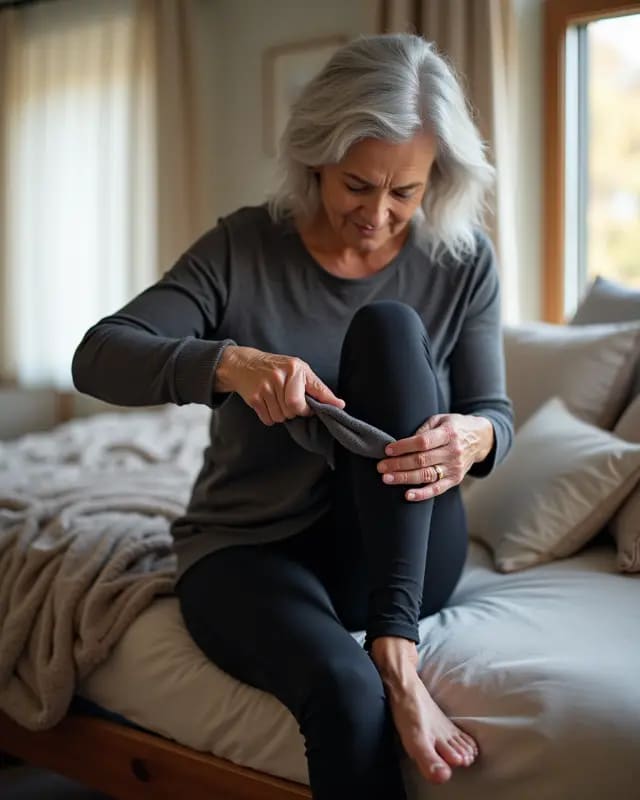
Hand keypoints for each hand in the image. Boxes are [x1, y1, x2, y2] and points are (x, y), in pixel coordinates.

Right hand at [216, 345, 344, 425]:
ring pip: (281, 417)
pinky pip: (268, 419)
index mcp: (295, 368)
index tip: (316, 411)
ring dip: (281, 414)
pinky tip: (267, 403)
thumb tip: (339, 404)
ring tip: (276, 400)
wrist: (244, 364)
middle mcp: (279, 377)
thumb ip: (318, 388)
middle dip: (293, 411)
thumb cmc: (277, 367)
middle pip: (293, 410)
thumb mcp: (299, 370)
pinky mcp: (253, 398)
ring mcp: (265, 387)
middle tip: (289, 401)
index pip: (307, 397)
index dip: (310, 409)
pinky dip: (270, 417)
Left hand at [376, 413, 493, 501]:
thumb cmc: (455, 426)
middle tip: (380, 467)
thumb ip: (424, 429)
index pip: (422, 442)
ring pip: (426, 475)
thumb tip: (401, 442)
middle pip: (421, 460)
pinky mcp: (455, 479)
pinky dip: (422, 494)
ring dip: (404, 478)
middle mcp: (453, 452)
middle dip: (398, 464)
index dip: (403, 447)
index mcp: (449, 433)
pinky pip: (437, 489)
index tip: (387, 450)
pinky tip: (407, 495)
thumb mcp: (440, 419)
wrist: (480, 438)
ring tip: (387, 478)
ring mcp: (455, 467)